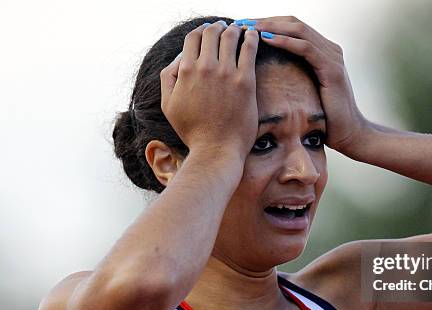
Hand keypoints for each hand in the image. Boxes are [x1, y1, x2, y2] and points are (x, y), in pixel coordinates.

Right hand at [160, 21, 259, 159]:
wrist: (216, 150)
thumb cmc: (193, 131)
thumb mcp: (169, 105)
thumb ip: (168, 78)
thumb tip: (179, 59)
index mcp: (185, 71)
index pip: (193, 38)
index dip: (202, 30)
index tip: (209, 31)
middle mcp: (205, 68)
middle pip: (212, 33)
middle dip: (218, 26)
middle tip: (225, 27)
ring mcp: (226, 74)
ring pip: (231, 36)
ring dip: (235, 29)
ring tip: (240, 29)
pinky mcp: (245, 82)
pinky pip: (249, 49)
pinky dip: (251, 37)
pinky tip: (253, 35)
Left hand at [253, 16, 369, 154]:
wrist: (348, 133)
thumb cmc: (326, 118)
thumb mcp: (305, 91)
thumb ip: (293, 76)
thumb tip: (264, 73)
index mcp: (323, 51)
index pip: (292, 27)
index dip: (268, 23)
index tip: (244, 26)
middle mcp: (329, 49)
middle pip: (294, 23)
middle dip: (266, 21)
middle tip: (242, 22)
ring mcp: (333, 57)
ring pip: (299, 30)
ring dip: (272, 27)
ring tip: (250, 28)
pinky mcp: (332, 69)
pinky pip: (306, 48)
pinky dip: (285, 42)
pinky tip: (267, 40)